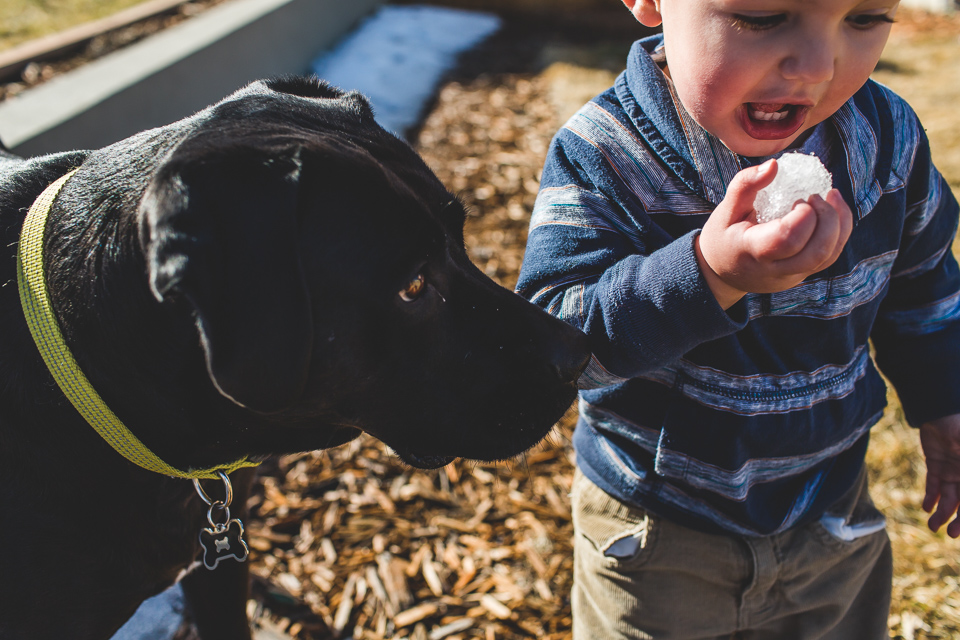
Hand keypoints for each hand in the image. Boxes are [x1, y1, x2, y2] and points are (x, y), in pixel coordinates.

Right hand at [695, 159, 853, 308]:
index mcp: (752, 252)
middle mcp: (775, 269)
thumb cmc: (724, 236)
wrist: (721, 273)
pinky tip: (834, 212)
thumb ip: (746, 184)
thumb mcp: (725, 210)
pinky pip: (831, 257)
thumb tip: (774, 164)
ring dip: (839, 223)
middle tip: (816, 197)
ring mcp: (791, 276)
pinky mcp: (802, 275)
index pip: (788, 239)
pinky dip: (840, 232)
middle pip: (816, 252)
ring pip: (829, 256)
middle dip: (828, 218)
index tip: (799, 198)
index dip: (804, 216)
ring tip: (831, 198)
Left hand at [920, 414, 959, 536]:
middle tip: (951, 534)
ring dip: (942, 512)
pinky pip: (934, 484)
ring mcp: (954, 470)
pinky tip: (926, 508)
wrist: (942, 410)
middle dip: (959, 519)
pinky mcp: (937, 463)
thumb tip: (958, 488)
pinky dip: (930, 497)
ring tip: (932, 526)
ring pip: (948, 497)